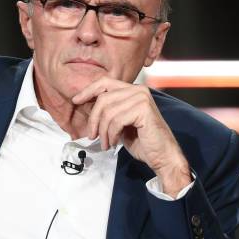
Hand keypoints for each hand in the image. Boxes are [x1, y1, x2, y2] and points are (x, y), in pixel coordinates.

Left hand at [72, 77, 191, 196]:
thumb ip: (108, 111)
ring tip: (105, 143)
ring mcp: (142, 98)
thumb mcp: (120, 123)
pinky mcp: (143, 109)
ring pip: (108, 111)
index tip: (76, 101)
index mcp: (133, 90)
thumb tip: (87, 105)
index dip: (88, 90)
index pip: (105, 82)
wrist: (162, 156)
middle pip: (103, 98)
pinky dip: (111, 134)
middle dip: (93, 119)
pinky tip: (114, 143)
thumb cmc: (142, 142)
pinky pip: (116, 120)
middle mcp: (139, 90)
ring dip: (103, 131)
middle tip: (92, 135)